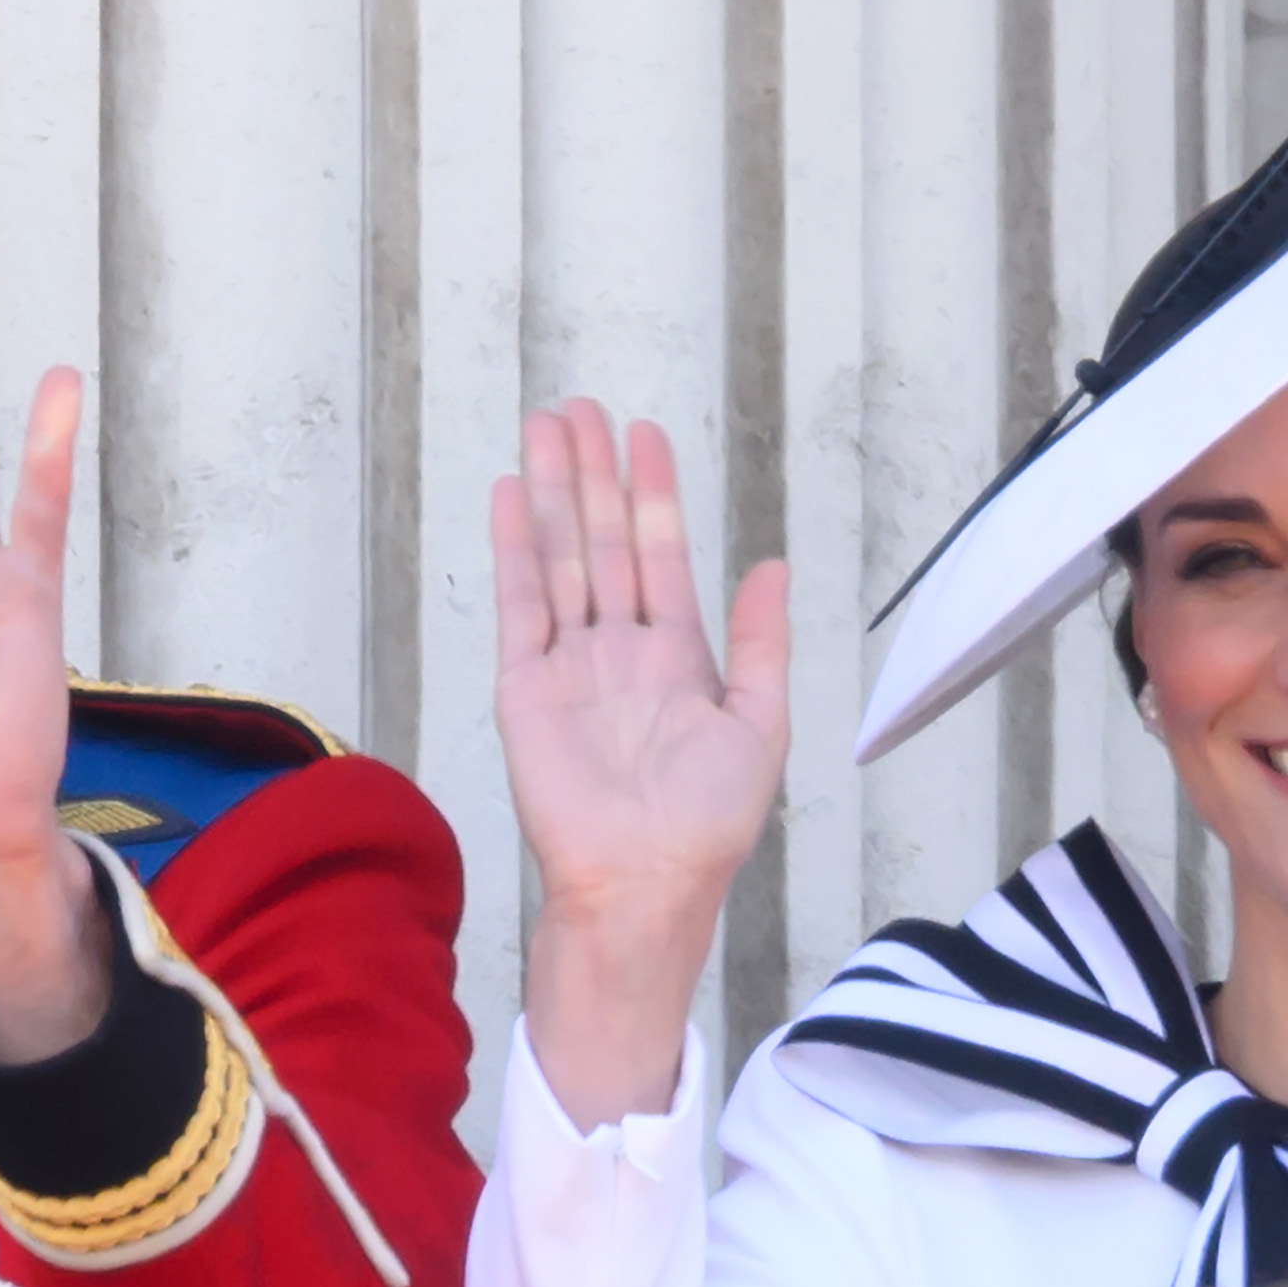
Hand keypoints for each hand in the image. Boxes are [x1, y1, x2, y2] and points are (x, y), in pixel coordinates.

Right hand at [494, 404, 790, 1130]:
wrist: (645, 881)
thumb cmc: (705, 824)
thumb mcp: (760, 725)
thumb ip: (762, 642)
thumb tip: (771, 564)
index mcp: (676, 658)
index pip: (661, 555)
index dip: (654, 491)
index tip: (644, 432)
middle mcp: (618, 651)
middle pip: (604, 540)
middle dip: (594, 472)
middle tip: (581, 405)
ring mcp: (569, 665)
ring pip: (562, 557)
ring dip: (555, 491)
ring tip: (547, 424)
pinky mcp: (525, 687)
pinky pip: (520, 603)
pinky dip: (517, 547)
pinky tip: (515, 494)